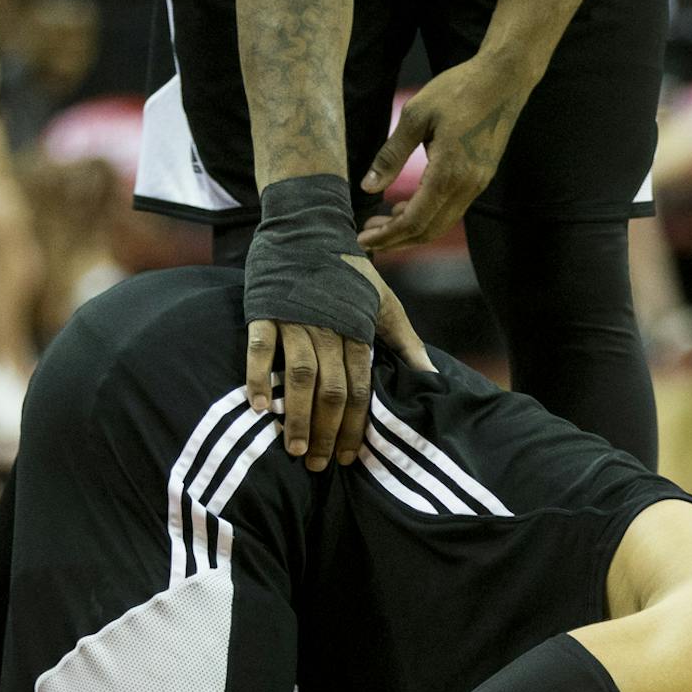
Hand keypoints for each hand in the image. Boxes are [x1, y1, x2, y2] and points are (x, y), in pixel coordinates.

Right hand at [245, 255, 434, 470]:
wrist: (307, 227)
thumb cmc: (348, 270)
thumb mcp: (384, 302)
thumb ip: (406, 342)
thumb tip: (432, 377)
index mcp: (357, 331)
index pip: (360, 389)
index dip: (356, 426)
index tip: (350, 457)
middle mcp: (328, 329)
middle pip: (331, 389)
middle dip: (327, 431)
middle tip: (318, 464)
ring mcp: (295, 320)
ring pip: (299, 375)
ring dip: (297, 415)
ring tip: (294, 448)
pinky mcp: (264, 311)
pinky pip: (260, 348)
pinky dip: (258, 377)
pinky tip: (259, 408)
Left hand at [357, 54, 534, 251]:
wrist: (503, 79)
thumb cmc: (458, 90)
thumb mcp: (415, 117)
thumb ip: (391, 155)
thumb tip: (368, 186)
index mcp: (448, 173)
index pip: (413, 221)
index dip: (386, 235)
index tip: (361, 240)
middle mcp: (466, 187)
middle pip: (428, 231)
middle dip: (396, 239)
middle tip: (366, 237)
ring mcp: (477, 184)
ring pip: (441, 223)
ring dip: (411, 229)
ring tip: (381, 221)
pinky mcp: (480, 177)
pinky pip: (451, 209)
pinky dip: (427, 215)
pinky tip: (406, 205)